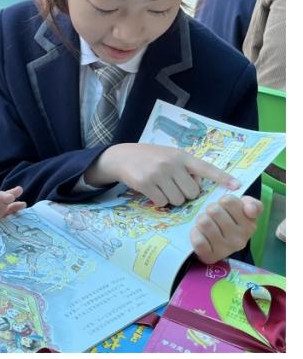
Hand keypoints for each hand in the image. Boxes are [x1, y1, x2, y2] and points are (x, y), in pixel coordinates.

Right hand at [88, 143, 238, 206]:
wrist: (121, 156)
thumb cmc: (150, 157)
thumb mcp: (169, 156)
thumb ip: (186, 167)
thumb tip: (203, 185)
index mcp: (180, 155)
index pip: (205, 167)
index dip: (222, 178)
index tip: (237, 186)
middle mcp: (171, 163)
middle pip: (192, 192)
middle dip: (185, 194)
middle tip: (173, 185)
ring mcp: (157, 173)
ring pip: (178, 200)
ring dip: (172, 198)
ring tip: (161, 187)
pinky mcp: (145, 183)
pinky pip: (162, 202)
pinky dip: (159, 200)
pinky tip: (151, 190)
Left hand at [191, 194, 261, 263]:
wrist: (215, 243)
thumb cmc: (227, 219)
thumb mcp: (241, 208)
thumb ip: (252, 203)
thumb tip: (251, 210)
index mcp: (249, 225)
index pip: (229, 201)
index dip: (223, 200)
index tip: (225, 206)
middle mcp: (240, 239)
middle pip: (213, 210)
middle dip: (209, 210)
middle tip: (212, 216)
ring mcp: (226, 249)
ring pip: (204, 223)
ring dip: (201, 220)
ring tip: (205, 225)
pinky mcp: (211, 257)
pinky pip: (199, 240)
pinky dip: (195, 234)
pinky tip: (200, 234)